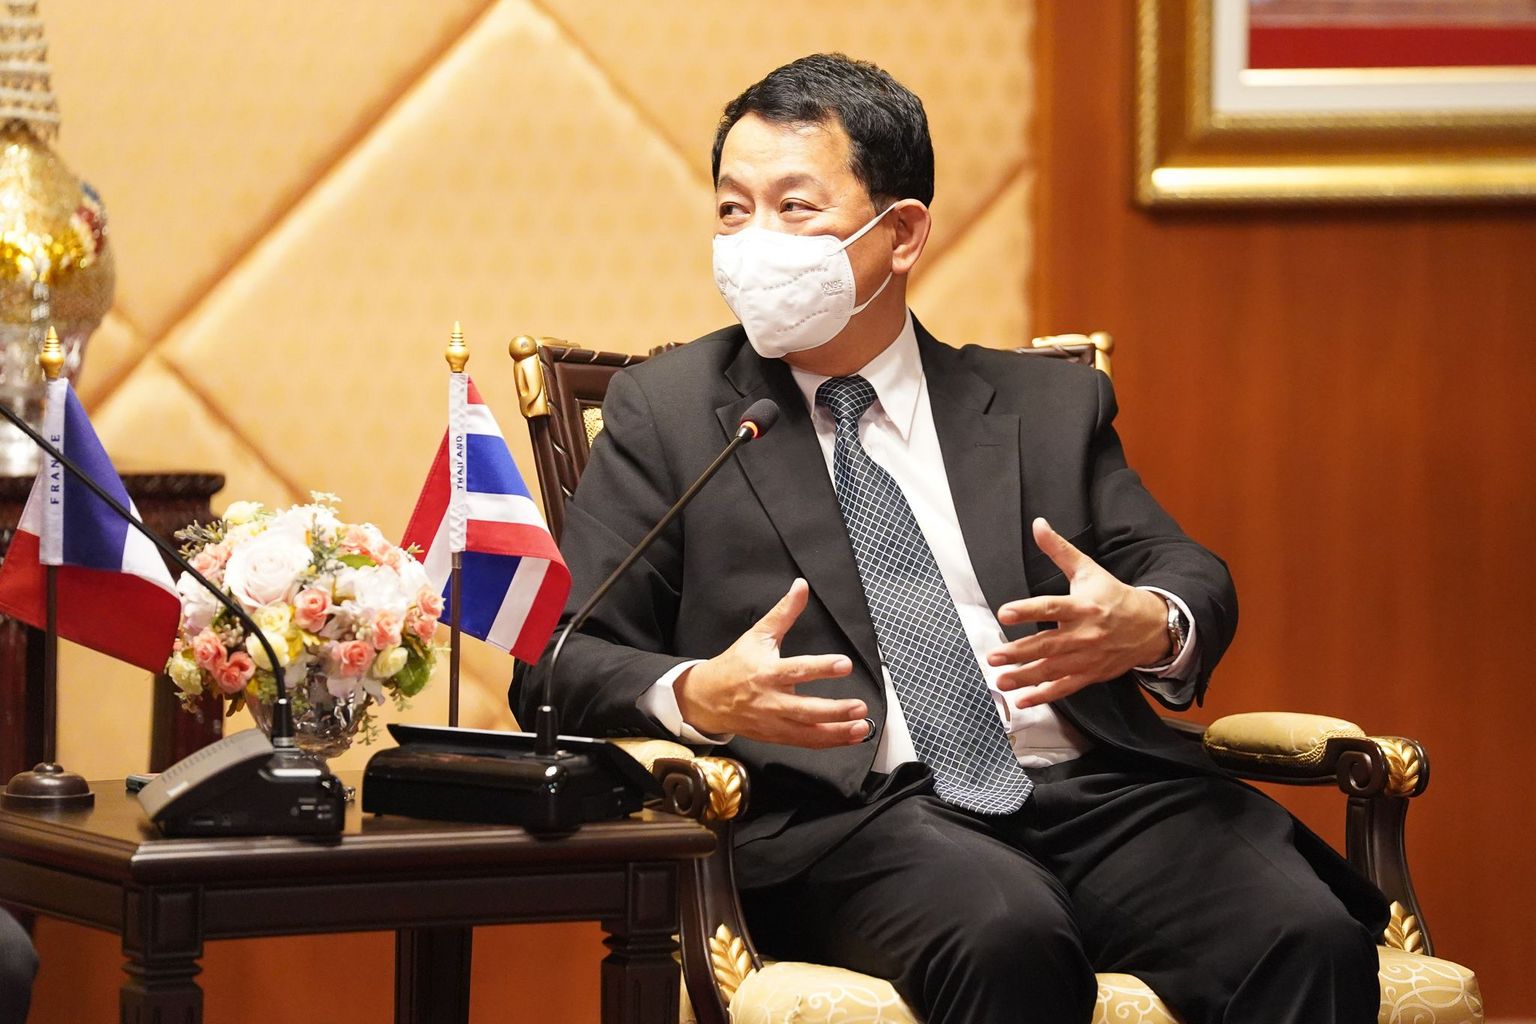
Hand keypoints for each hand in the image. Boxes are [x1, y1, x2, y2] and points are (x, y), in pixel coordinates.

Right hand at [673, 578, 869, 747]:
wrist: (707, 698)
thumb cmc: (735, 665)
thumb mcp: (758, 635)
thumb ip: (784, 612)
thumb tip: (801, 587)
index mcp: (767, 672)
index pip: (798, 670)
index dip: (822, 668)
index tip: (845, 664)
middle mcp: (770, 700)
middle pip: (806, 709)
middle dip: (835, 710)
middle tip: (859, 707)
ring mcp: (773, 722)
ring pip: (807, 732)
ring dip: (837, 732)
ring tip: (861, 727)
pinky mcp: (775, 736)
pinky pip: (804, 742)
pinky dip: (829, 741)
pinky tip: (850, 737)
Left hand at [989, 518, 1169, 708]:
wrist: (1150, 627)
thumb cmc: (1113, 597)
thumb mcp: (1089, 570)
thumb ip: (1059, 550)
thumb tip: (1038, 524)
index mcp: (1082, 607)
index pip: (1051, 607)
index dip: (1027, 610)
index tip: (1004, 613)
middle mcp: (1084, 634)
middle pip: (1047, 644)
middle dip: (1018, 652)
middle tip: (994, 655)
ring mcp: (1087, 657)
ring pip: (1052, 670)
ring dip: (1025, 677)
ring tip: (1001, 680)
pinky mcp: (1090, 674)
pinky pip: (1065, 688)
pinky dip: (1044, 695)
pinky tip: (1023, 700)